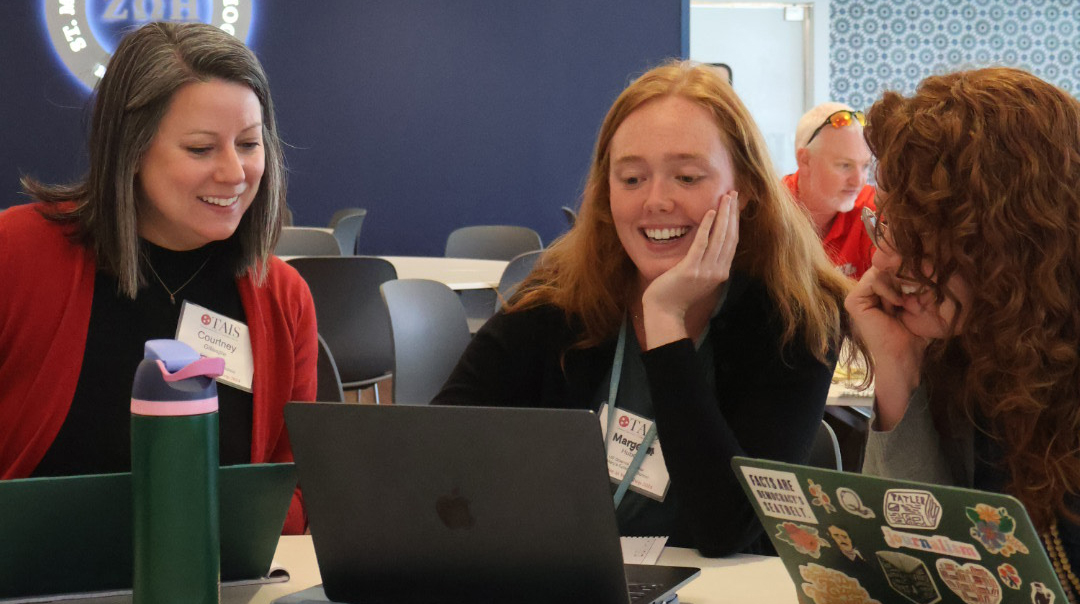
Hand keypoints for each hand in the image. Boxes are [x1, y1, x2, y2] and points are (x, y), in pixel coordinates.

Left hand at [640, 191, 738, 348]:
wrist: (664, 311)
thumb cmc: (677, 293)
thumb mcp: (699, 277)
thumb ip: (707, 263)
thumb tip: (711, 244)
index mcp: (720, 272)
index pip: (732, 242)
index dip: (735, 222)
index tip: (734, 205)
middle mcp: (717, 271)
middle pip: (730, 237)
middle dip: (732, 214)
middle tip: (733, 194)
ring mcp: (705, 271)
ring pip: (719, 237)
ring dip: (723, 215)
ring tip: (725, 198)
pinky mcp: (690, 269)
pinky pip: (701, 243)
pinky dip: (707, 227)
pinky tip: (710, 212)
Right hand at [845, 266, 927, 429]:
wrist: (904, 357)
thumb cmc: (916, 333)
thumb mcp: (921, 300)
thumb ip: (917, 278)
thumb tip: (922, 255)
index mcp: (882, 288)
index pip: (893, 262)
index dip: (910, 266)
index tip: (924, 281)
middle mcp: (868, 289)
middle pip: (888, 263)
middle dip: (907, 274)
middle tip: (916, 294)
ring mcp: (859, 294)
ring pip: (882, 269)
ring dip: (900, 284)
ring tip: (907, 303)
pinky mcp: (854, 301)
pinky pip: (874, 280)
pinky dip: (890, 289)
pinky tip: (898, 303)